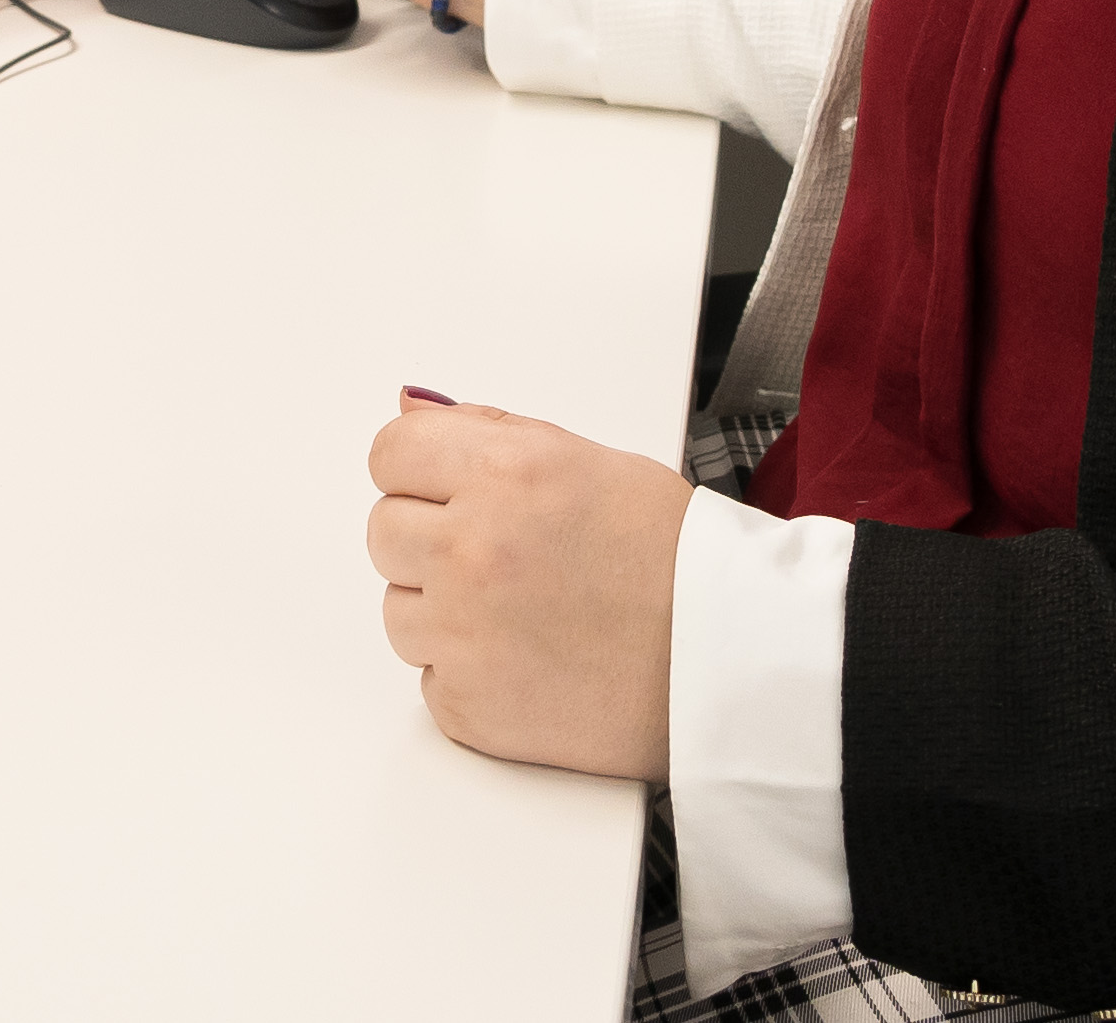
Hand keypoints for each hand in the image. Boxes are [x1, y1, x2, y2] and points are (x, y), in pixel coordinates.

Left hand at [365, 390, 685, 779]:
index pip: (389, 454)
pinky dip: (469, 672)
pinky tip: (532, 659)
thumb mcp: (588, 461)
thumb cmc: (676, 561)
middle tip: (508, 557)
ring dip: (444, 610)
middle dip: (433, 539)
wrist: (730, 664)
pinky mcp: (467, 706)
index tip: (451, 490)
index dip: (422, 471)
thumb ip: (489, 433)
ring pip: (397, 610)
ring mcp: (463, 635)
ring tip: (526, 612)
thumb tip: (412, 409)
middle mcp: (471, 550)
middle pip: (385, 531)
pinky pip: (430, 677)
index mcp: (503, 474)